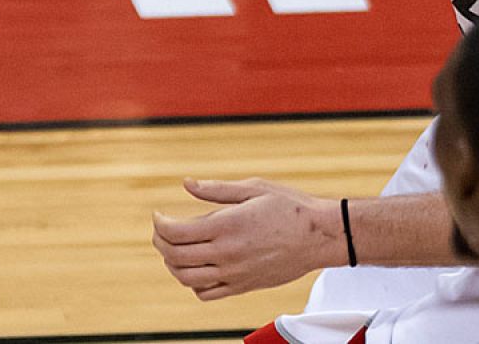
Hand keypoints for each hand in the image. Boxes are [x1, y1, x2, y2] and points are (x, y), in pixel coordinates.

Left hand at [152, 177, 346, 300]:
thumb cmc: (290, 207)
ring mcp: (234, 274)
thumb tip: (187, 184)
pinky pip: (206, 293)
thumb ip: (217, 190)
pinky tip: (197, 267)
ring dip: (172, 264)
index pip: (176, 232)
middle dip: (160, 241)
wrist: (319, 236)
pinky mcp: (242, 286)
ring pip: (186, 278)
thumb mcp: (254, 188)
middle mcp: (226, 253)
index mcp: (226, 226)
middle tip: (162, 230)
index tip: (159, 215)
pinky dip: (192, 283)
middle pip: (175, 256)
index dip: (160, 224)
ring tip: (175, 249)